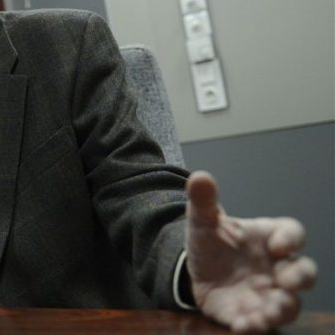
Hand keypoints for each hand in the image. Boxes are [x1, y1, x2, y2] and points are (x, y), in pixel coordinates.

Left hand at [185, 171, 316, 333]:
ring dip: (281, 309)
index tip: (279, 244)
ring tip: (267, 314)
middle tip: (286, 282)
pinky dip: (253, 327)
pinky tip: (242, 326)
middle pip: (304, 273)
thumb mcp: (203, 219)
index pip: (292, 233)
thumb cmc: (211, 241)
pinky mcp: (248, 314)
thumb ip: (204, 201)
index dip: (291, 239)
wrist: (194, 269)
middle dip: (300, 278)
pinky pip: (258, 325)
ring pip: (288, 305)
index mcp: (269, 237)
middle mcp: (276, 268)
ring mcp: (266, 293)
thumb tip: (199, 177)